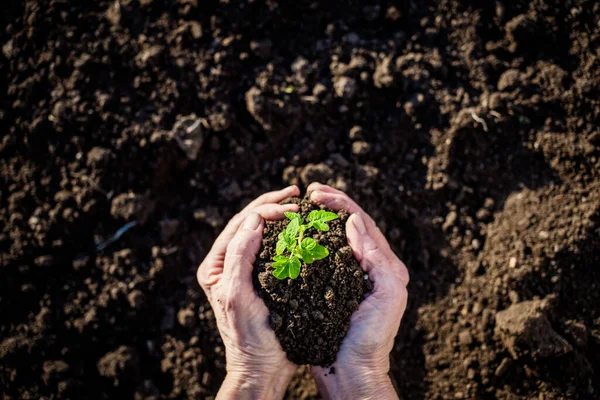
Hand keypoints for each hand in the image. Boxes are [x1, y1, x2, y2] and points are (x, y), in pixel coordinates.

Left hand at [197, 186, 300, 399]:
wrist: (262, 368)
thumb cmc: (247, 336)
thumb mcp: (238, 295)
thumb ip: (240, 256)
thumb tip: (254, 219)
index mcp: (215, 265)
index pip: (239, 225)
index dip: (264, 209)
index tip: (290, 207)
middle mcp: (228, 264)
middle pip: (249, 224)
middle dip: (272, 205)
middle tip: (296, 194)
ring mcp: (247, 270)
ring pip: (263, 233)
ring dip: (280, 217)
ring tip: (299, 204)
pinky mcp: (265, 279)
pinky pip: (275, 249)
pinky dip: (288, 235)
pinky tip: (303, 229)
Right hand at [308, 183, 409, 399]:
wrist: (353, 372)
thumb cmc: (372, 338)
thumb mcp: (387, 295)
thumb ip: (376, 257)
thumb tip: (354, 222)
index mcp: (386, 266)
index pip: (363, 224)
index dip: (342, 204)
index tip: (318, 194)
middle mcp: (369, 267)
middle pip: (350, 226)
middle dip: (332, 205)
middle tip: (310, 192)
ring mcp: (349, 277)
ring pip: (334, 239)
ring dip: (320, 220)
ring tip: (303, 206)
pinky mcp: (332, 288)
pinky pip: (321, 258)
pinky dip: (310, 242)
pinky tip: (296, 236)